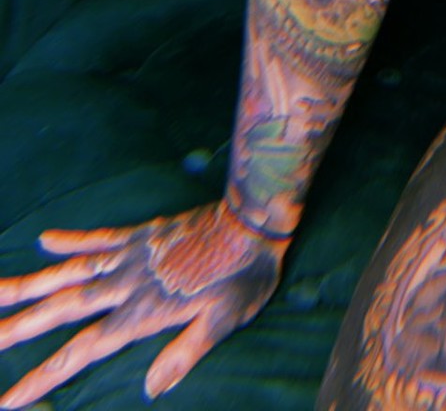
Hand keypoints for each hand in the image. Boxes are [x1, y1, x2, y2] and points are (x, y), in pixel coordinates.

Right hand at [0, 200, 285, 405]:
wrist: (253, 220)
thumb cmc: (242, 277)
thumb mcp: (222, 323)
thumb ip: (183, 354)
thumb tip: (149, 389)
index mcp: (140, 314)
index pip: (80, 352)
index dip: (41, 377)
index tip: (6, 399)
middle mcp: (125, 285)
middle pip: (60, 309)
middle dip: (17, 328)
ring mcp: (130, 256)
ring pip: (69, 272)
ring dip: (29, 283)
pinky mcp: (140, 234)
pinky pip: (99, 236)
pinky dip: (70, 238)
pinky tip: (44, 239)